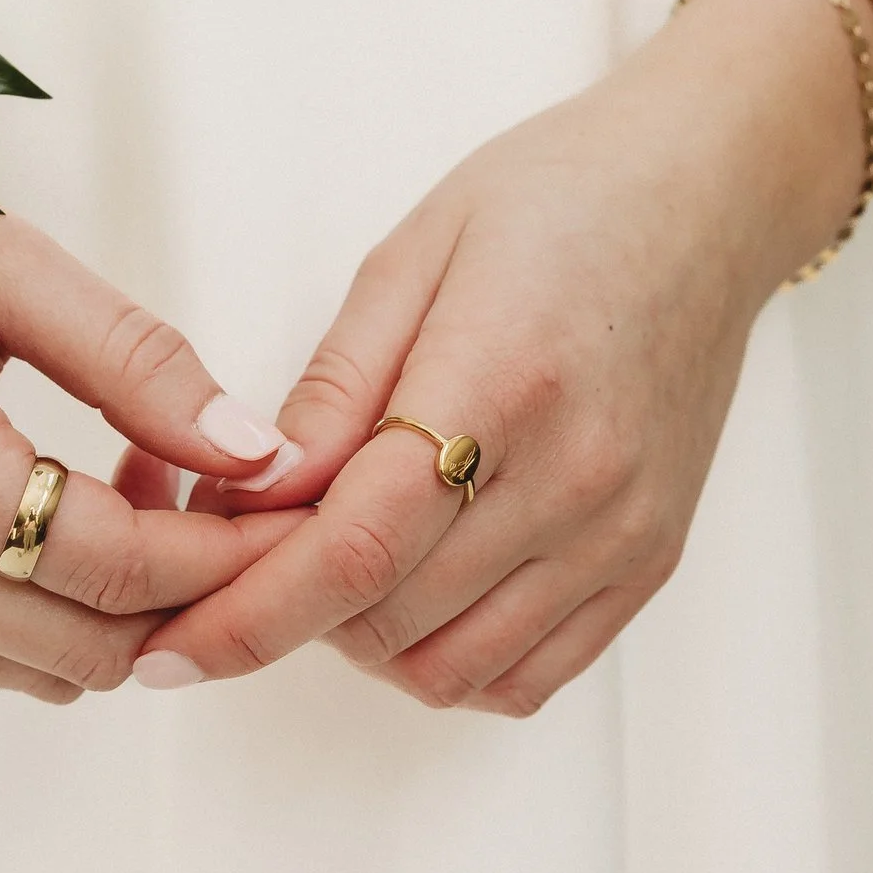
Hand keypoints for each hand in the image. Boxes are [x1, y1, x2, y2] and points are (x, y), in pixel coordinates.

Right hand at [0, 129, 305, 702]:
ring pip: (38, 670)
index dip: (223, 553)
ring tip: (156, 498)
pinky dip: (54, 613)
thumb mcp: (12, 263)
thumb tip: (256, 454)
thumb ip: (139, 365)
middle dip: (191, 596)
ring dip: (123, 611)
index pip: (111, 565)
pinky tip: (81, 517)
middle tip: (249, 515)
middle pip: (85, 646)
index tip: (293, 511)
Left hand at [139, 0, 870, 712]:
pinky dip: (447, 661)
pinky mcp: (649, 562)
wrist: (708, 195)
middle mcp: (575, 477)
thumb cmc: (554, 200)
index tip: (165, 645)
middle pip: (388, 618)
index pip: (355, 546)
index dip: (248, 612)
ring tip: (338, 555)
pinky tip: (414, 589)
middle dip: (287, 608)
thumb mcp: (411, 254)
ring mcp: (621, 533)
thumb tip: (248, 497)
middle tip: (248, 547)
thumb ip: (332, 389)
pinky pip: (527, 677)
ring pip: (451, 669)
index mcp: (501, 381)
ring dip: (363, 641)